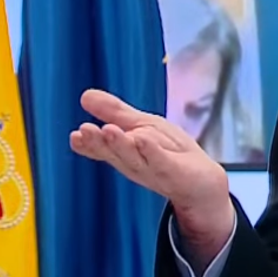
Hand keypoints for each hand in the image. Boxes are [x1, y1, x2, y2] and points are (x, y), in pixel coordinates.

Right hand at [70, 89, 234, 250]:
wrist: (202, 180)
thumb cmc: (170, 151)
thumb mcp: (141, 125)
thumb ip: (114, 113)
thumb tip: (84, 96)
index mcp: (124, 151)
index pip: (102, 147)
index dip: (88, 143)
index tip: (75, 135)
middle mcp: (134, 162)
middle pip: (114, 152)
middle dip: (99, 142)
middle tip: (84, 131)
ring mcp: (153, 168)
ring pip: (133, 157)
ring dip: (120, 145)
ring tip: (108, 130)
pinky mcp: (174, 170)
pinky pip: (160, 161)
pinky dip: (151, 151)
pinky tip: (142, 140)